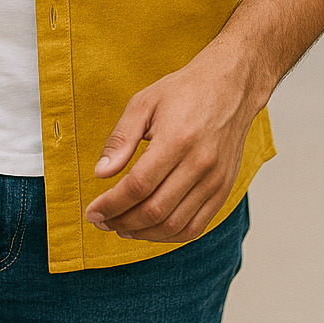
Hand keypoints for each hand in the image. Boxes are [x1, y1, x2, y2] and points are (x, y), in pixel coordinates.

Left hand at [84, 40, 255, 242]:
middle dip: (122, 222)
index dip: (111, 205)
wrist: (230, 87)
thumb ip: (121, 139)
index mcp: (176, 139)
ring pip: (174, 225)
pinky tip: (151, 229)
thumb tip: (101, 174)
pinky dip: (169, 236)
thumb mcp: (144, 103)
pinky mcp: (224, 188)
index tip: (93, 212)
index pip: (138, 186)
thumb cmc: (185, 92)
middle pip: (154, 210)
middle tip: (103, 221)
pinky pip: (196, 226)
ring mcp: (215, 180)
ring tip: (122, 227)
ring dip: (143, 233)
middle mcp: (200, 163)